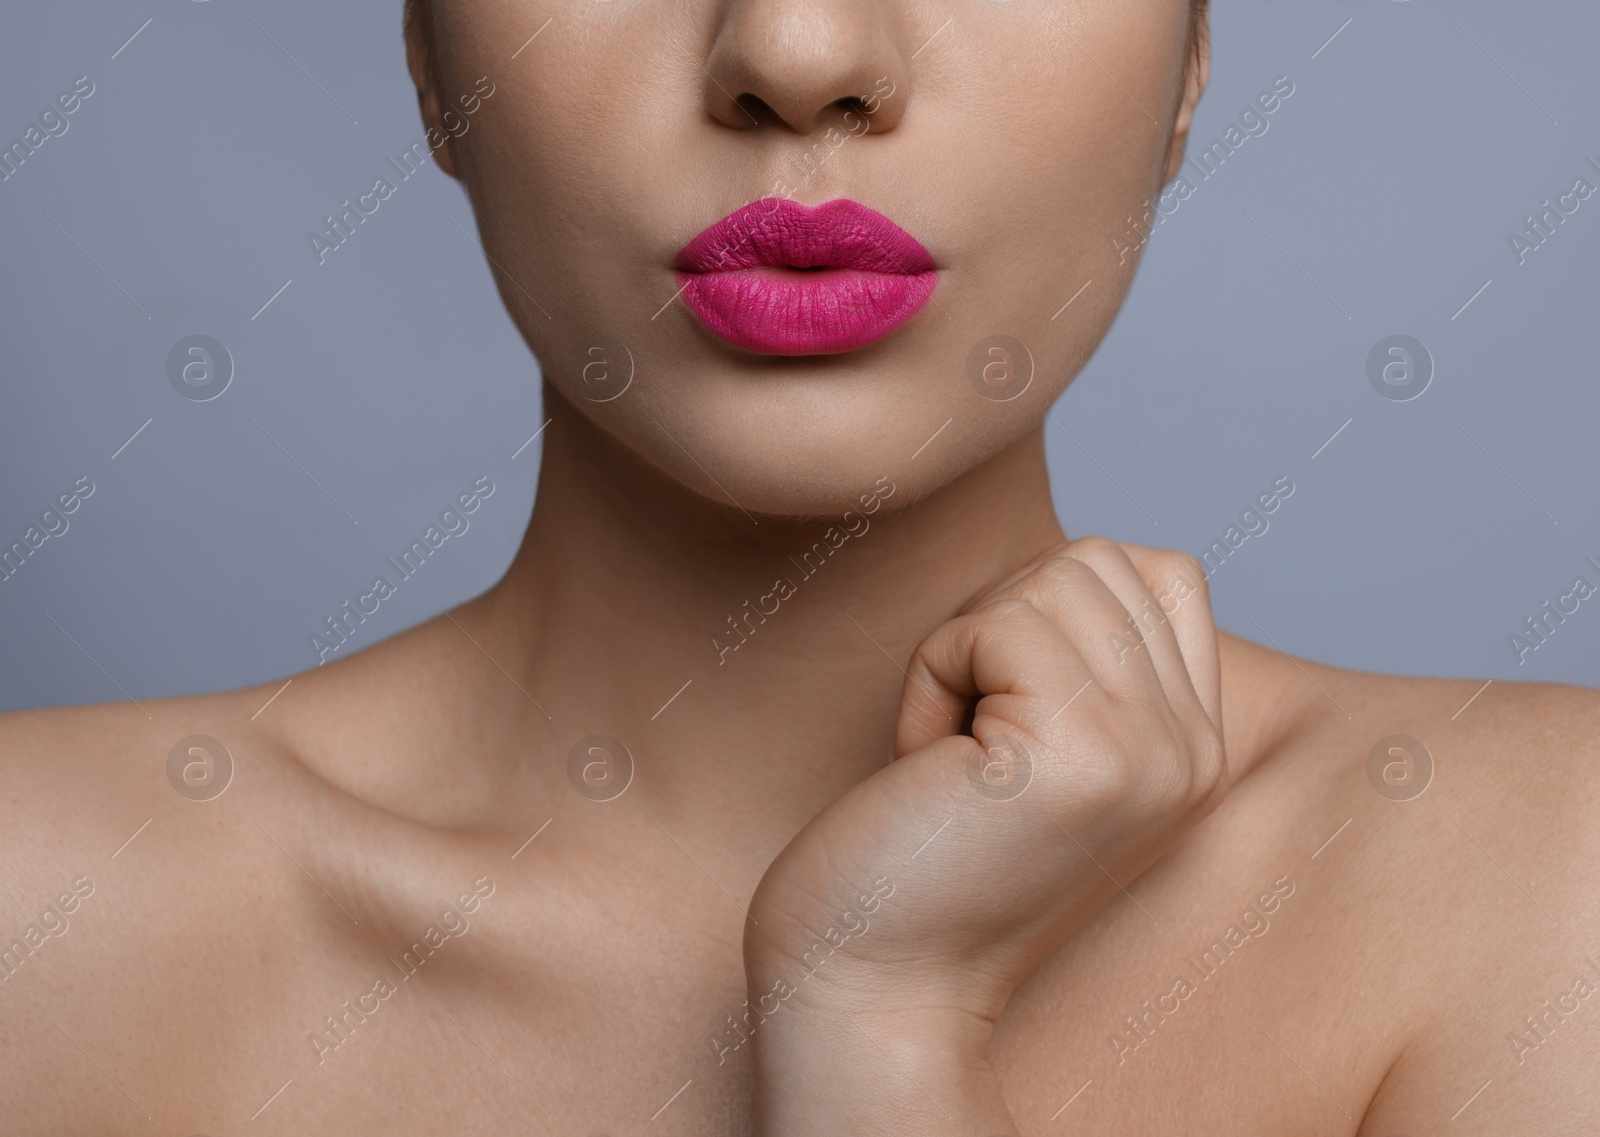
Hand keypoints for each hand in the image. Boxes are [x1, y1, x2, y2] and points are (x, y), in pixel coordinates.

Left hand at [744, 537, 1227, 1041]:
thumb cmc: (929, 852)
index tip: (1004, 710)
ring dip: (962, 649)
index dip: (1051, 607)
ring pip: (1048, 580)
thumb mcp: (1041, 744)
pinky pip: (990, 624)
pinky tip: (927, 766)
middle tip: (968, 741)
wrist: (876, 981)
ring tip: (953, 755)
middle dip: (998, 625)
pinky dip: (930, 677)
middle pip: (1097, 562)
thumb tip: (1078, 561)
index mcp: (1199, 750)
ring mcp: (1149, 755)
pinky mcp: (1079, 757)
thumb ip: (1093, 659)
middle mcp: (1196, 754)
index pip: (1164, 572)